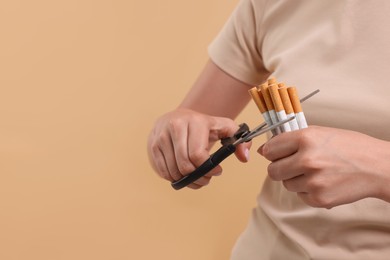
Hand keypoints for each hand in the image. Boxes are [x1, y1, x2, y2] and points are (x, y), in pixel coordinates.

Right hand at [148, 108, 250, 188]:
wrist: (179, 117)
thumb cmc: (204, 126)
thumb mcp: (225, 128)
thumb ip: (241, 141)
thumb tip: (244, 157)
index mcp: (195, 121)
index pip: (198, 155)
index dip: (209, 169)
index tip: (217, 171)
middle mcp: (175, 126)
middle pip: (185, 166)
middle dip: (199, 177)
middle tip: (206, 178)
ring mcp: (161, 136)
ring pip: (173, 171)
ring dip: (186, 180)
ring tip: (196, 177)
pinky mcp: (153, 145)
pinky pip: (163, 171)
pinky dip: (174, 178)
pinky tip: (183, 174)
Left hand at [258, 126, 389, 207]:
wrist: (378, 167)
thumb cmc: (350, 147)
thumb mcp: (320, 133)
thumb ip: (291, 140)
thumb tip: (263, 150)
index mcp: (306, 138)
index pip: (270, 149)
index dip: (272, 152)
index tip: (276, 154)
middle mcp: (307, 160)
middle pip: (272, 171)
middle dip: (280, 168)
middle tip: (293, 165)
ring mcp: (313, 181)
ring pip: (286, 184)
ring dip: (295, 179)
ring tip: (315, 172)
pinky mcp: (318, 198)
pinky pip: (300, 195)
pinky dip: (307, 191)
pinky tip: (323, 182)